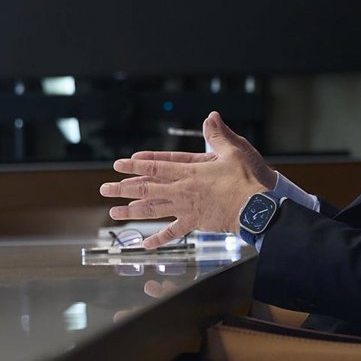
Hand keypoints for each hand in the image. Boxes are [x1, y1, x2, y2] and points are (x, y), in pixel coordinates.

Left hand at [99, 111, 276, 246]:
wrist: (256, 207)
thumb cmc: (248, 178)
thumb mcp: (235, 150)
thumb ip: (219, 135)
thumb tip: (211, 116)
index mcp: (191, 171)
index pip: (157, 166)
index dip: (136, 165)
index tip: (118, 165)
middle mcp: (183, 190)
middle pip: (147, 189)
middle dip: (123, 188)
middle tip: (105, 188)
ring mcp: (187, 208)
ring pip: (153, 210)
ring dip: (132, 211)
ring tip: (114, 213)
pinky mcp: (196, 223)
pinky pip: (173, 232)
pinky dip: (159, 238)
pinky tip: (146, 243)